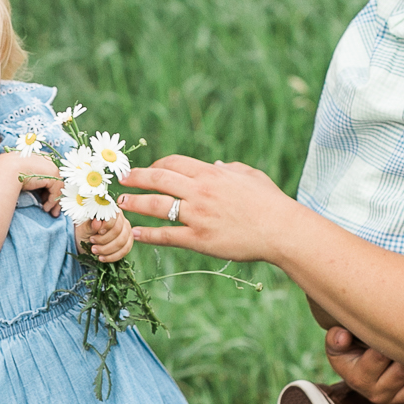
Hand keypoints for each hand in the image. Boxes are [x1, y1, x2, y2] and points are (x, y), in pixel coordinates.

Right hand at [6, 151, 63, 214]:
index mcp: (43, 158)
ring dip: (54, 202)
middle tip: (53, 210)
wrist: (7, 169)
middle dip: (55, 197)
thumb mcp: (25, 175)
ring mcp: (53, 166)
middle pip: (58, 182)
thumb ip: (35, 180)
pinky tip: (45, 208)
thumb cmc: (11, 173)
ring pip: (59, 188)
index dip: (50, 189)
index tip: (46, 201)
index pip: (52, 176)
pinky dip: (52, 202)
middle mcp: (50, 160)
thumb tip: (40, 192)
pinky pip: (56, 191)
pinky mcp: (53, 174)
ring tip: (48, 211)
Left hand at [77, 213, 132, 262]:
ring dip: (107, 250)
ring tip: (95, 251)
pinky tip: (102, 258)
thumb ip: (89, 226)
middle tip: (92, 245)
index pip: (113, 218)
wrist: (86, 243)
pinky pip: (125, 250)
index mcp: (110, 211)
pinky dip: (113, 256)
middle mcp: (121, 220)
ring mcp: (126, 231)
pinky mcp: (128, 242)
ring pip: (122, 242)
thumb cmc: (84, 232)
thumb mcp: (82, 229)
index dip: (106, 227)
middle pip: (118, 231)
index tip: (96, 234)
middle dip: (104, 241)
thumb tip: (97, 222)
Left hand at [116, 155, 299, 260]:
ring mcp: (198, 216)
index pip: (174, 163)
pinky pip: (166, 235)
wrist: (282, 230)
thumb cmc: (271, 202)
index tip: (147, 170)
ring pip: (157, 206)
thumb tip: (217, 164)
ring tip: (121, 204)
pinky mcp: (199, 239)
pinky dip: (148, 234)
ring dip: (135, 203)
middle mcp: (200, 191)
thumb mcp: (251, 176)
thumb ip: (231, 168)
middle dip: (136, 178)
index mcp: (212, 174)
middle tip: (122, 180)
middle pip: (159, 179)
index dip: (156, 165)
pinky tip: (136, 234)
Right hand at [324, 326, 403, 403]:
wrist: (356, 371)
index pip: (378, 359)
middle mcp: (375, 393)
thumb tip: (342, 336)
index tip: (397, 326)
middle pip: (400, 373)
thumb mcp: (337, 345)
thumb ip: (335, 339)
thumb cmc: (349, 352)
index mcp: (357, 377)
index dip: (389, 343)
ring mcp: (392, 401)